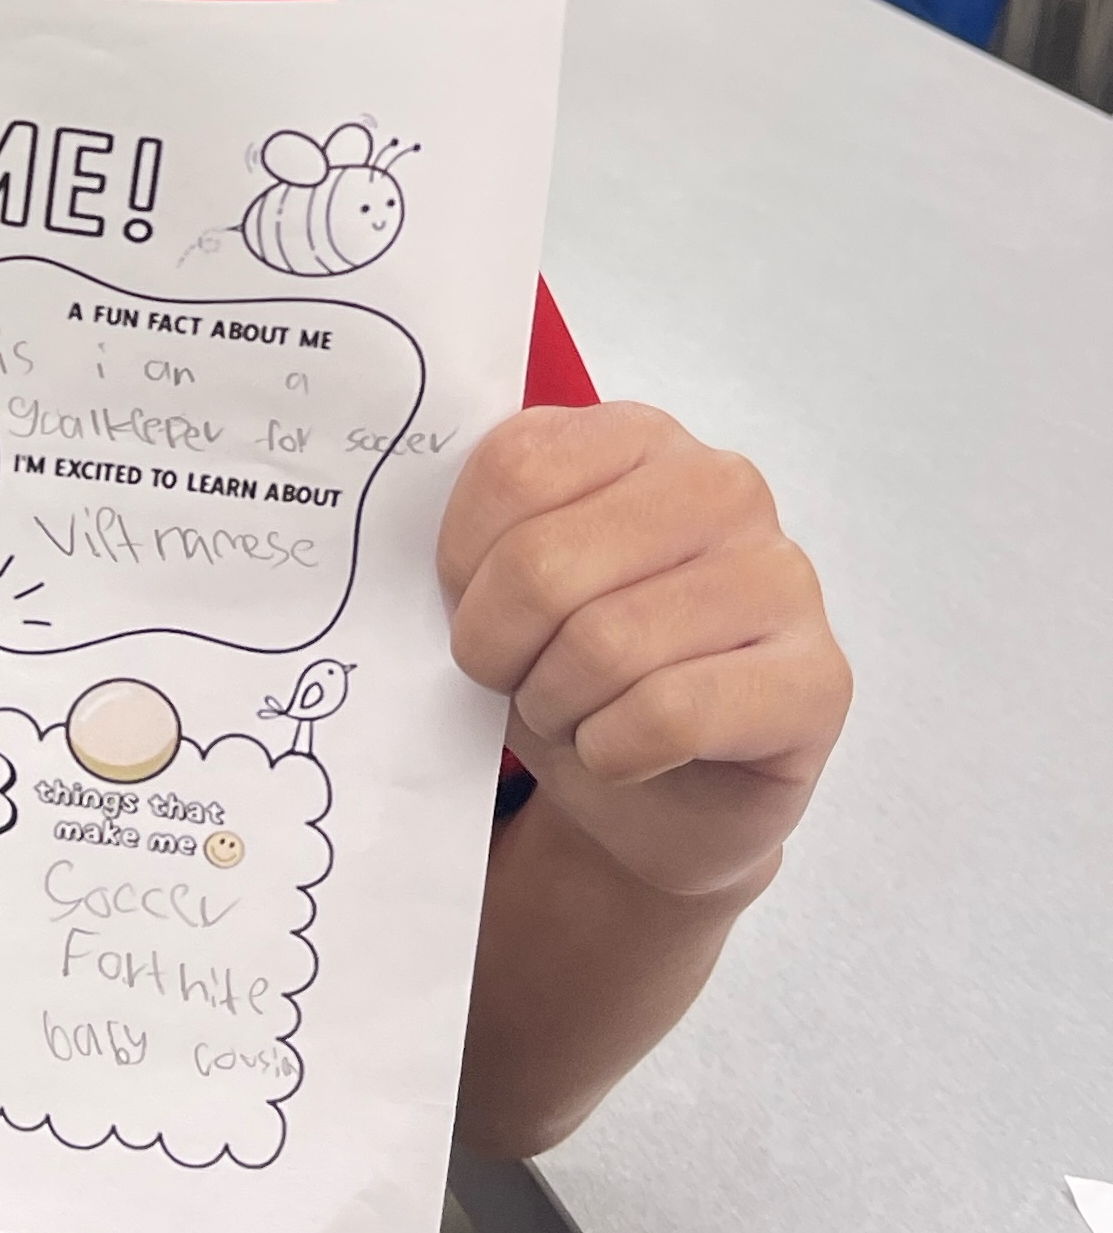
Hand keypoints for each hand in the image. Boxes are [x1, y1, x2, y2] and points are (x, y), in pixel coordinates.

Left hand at [440, 402, 846, 902]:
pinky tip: (625, 752)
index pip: (515, 468)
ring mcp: (783, 578)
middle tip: (515, 679)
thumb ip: (479, 541)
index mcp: (640, 437)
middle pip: (546, 563)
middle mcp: (724, 487)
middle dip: (499, 648)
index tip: (470, 607)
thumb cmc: (574, 670)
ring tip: (574, 713)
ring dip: (556, 706)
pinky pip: (668, 715)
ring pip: (606, 645)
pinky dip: (612, 752)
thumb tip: (414, 556)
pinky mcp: (817, 678)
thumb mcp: (506, 587)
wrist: (660, 795)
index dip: (461, 564)